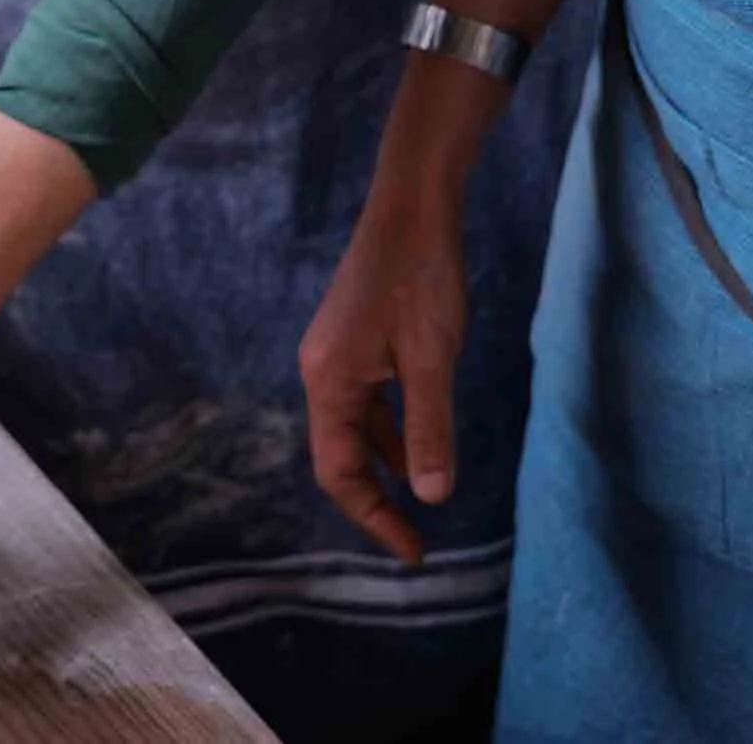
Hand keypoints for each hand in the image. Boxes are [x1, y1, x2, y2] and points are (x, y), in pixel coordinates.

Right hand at [298, 188, 468, 564]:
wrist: (413, 203)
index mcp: (328, 379)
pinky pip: (365, 398)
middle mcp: (321, 368)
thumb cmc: (420, 276)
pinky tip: (420, 436)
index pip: (338, 470)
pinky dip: (388, 427)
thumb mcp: (432, 358)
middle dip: (374, 497)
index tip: (413, 549)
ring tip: (420, 496)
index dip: (373, 516)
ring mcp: (336, 349)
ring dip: (383, 462)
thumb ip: (429, 428)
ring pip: (353, 424)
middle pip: (338, 451)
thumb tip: (431, 496)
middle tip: (415, 535)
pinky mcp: (355, 334)